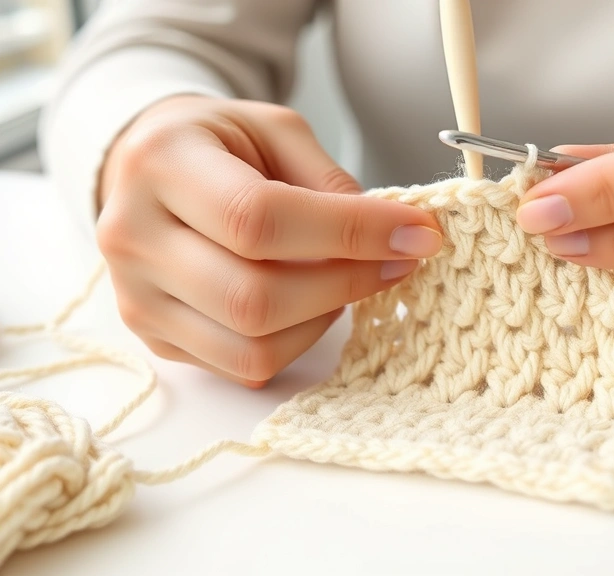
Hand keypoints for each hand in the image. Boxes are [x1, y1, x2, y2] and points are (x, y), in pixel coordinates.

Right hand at [97, 95, 441, 386]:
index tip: (417, 233)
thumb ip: (329, 180)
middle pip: (255, 296)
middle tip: (395, 262)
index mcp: (162, 164)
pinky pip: (243, 365)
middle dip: (346, 284)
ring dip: (324, 318)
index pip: (259, 217)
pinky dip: (297, 342)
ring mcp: (137, 297)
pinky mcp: (155, 339)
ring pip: (251, 344)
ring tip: (347, 279)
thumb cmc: (223, 145)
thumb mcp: (277, 131)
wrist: (150, 171)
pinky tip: (310, 303)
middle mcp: (133, 236)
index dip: (349, 233)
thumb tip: (392, 235)